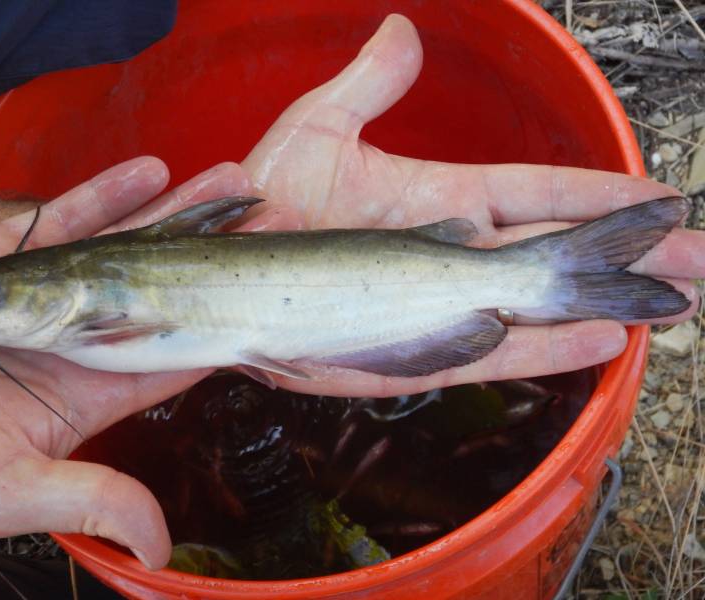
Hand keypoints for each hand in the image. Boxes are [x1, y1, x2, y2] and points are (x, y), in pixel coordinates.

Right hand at [0, 157, 274, 569]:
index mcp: (89, 388)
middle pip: (164, 284)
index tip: (264, 294)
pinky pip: (63, 219)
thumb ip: (90, 499)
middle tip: (266, 218)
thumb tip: (158, 548)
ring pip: (123, 242)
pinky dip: (106, 194)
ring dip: (175, 212)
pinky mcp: (4, 257)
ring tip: (227, 178)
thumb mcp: (7, 488)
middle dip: (214, 250)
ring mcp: (45, 292)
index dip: (221, 321)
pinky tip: (151, 171)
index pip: (173, 351)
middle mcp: (77, 334)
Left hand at [242, 14, 703, 396]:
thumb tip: (405, 32)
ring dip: (608, 304)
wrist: (220, 275)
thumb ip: (369, 87)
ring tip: (676, 303)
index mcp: (441, 202)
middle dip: (627, 256)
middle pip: (555, 252)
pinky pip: (495, 352)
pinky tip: (604, 341)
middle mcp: (451, 257)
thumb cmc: (266, 203)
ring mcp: (438, 308)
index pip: (536, 193)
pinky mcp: (415, 353)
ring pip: (540, 306)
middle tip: (696, 261)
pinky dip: (549, 348)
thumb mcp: (318, 131)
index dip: (598, 194)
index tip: (658, 196)